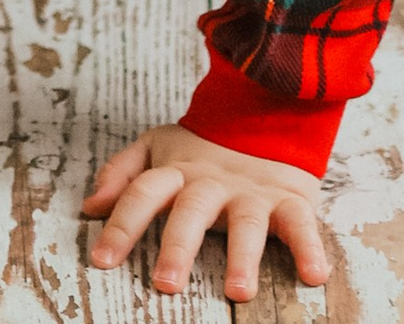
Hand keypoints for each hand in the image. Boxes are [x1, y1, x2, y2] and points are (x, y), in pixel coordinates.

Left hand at [86, 122, 331, 303]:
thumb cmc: (203, 150)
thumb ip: (122, 174)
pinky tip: (314, 275)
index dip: (122, 224)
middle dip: (178, 246)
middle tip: (166, 283)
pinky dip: (309, 248)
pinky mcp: (289, 199)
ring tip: (238, 291)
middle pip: (192, 210)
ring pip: (247, 223)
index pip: (143, 193)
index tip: (101, 259)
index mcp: (178, 170)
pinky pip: (301, 223)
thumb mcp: (158, 149)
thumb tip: (89, 207)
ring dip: (243, 257)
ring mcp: (252, 192)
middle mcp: (212, 182)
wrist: (266, 112)